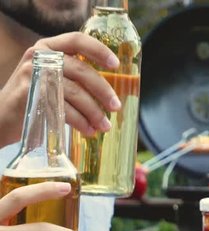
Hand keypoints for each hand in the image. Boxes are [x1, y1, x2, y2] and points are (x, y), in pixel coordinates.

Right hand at [0, 32, 120, 146]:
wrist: (1, 115)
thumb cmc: (35, 96)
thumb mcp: (52, 76)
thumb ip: (75, 75)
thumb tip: (112, 92)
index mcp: (48, 47)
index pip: (77, 40)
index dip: (99, 50)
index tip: (116, 65)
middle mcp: (40, 57)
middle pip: (81, 70)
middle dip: (103, 91)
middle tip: (116, 107)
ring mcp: (33, 75)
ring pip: (74, 92)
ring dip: (93, 111)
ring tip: (104, 126)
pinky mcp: (30, 95)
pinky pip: (62, 109)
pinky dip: (80, 121)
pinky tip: (88, 130)